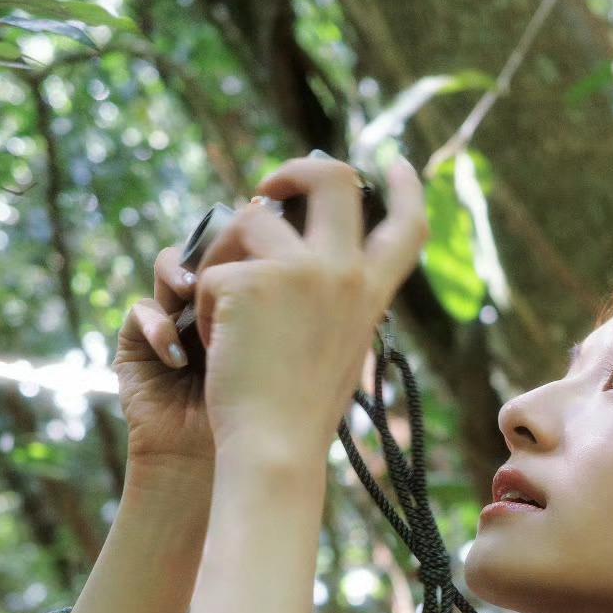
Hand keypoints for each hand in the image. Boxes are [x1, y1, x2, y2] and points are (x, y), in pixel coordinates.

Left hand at [191, 154, 426, 479]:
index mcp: (370, 292)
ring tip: (226, 314)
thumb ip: (334, 297)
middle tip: (265, 192)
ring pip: (250, 221)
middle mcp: (344, 270)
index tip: (397, 164)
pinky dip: (204, 306)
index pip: (408, 226)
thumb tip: (300, 245)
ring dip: (227, 256)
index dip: (405, 188)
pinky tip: (217, 346)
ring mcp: (300, 269)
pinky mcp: (251, 279)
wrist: (274, 449)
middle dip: (294, 172)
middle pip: (332, 179)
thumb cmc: (298, 413)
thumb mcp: (337, 347)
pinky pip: (211, 270)